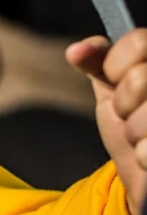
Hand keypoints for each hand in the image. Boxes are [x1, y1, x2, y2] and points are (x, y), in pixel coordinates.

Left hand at [67, 30, 146, 214]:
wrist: (146, 173)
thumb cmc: (130, 125)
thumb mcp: (111, 90)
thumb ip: (99, 63)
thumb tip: (74, 50)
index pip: (138, 41)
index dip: (116, 65)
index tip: (117, 79)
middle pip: (139, 78)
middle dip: (124, 103)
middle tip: (132, 114)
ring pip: (145, 115)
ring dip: (135, 133)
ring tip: (144, 136)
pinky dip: (144, 155)